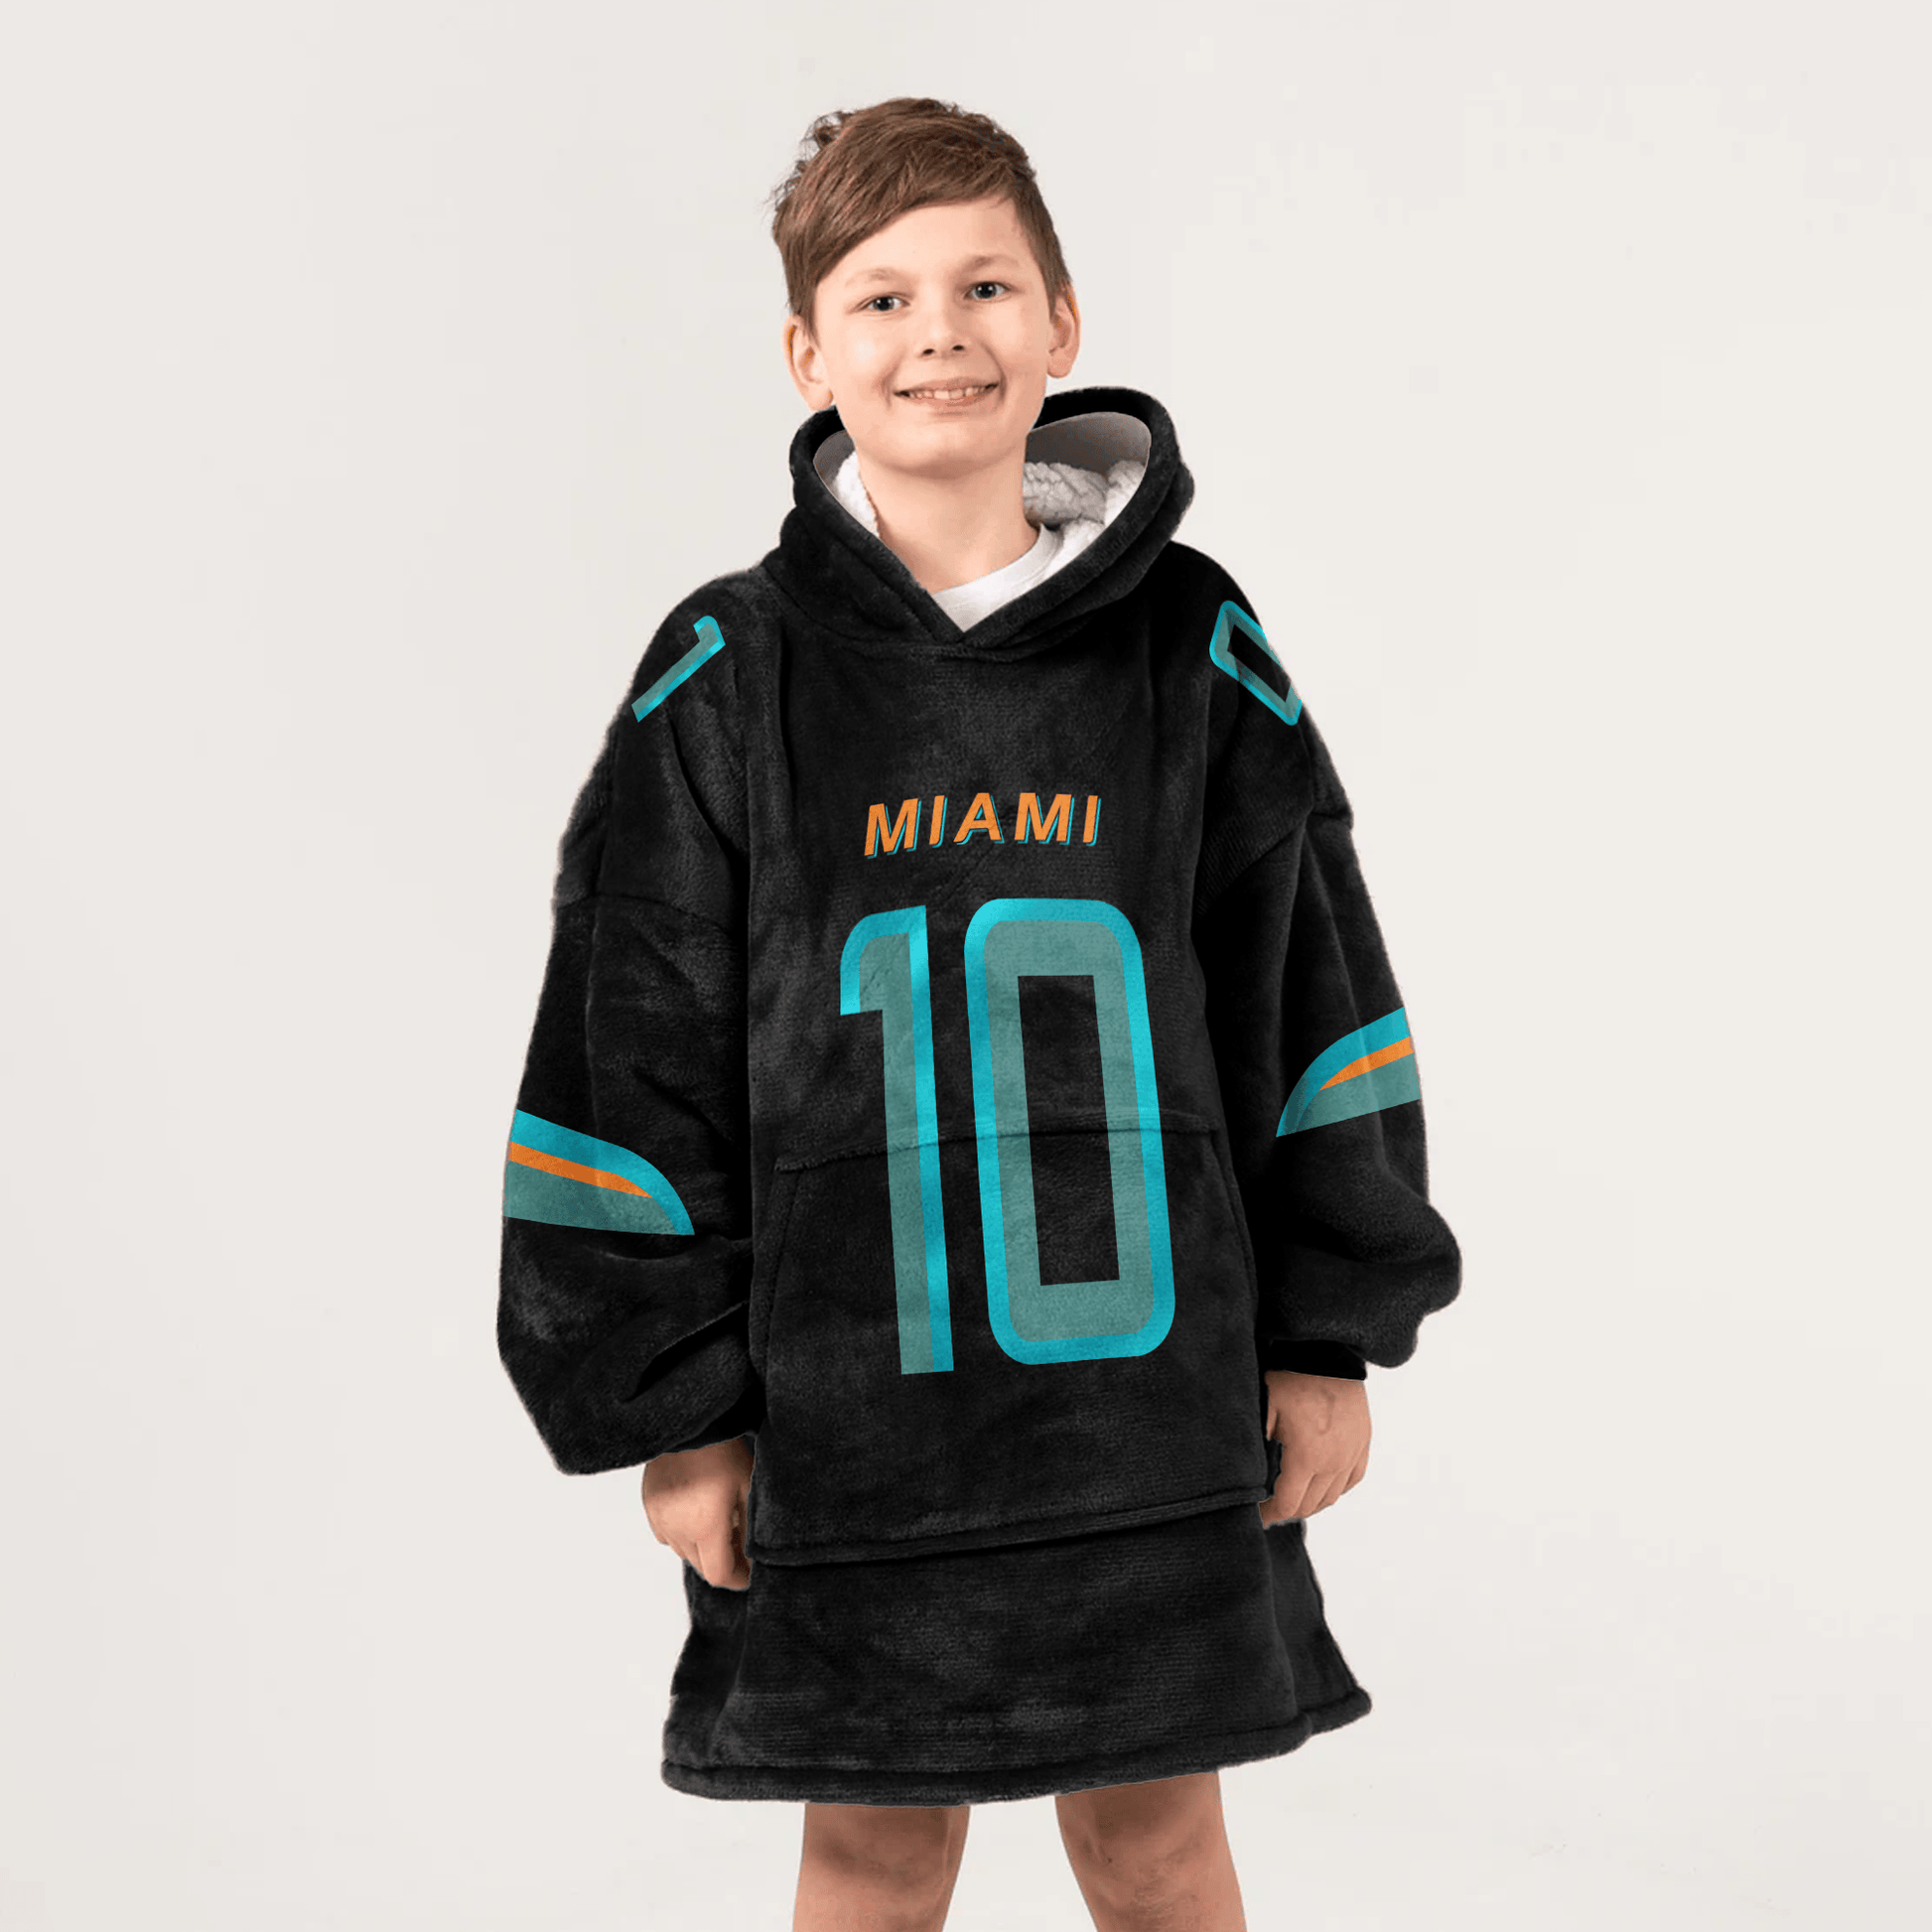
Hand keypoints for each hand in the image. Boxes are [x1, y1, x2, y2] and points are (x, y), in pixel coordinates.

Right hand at [642, 1436, 754, 1588]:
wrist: (689, 1423)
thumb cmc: (723, 1451)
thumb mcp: (748, 1490)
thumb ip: (750, 1531)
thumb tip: (754, 1559)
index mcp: (705, 1528)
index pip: (719, 1575)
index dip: (739, 1578)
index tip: (752, 1572)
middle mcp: (678, 1530)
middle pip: (701, 1566)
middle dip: (723, 1562)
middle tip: (741, 1545)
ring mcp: (660, 1519)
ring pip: (684, 1551)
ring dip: (702, 1547)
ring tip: (721, 1522)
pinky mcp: (650, 1507)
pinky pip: (668, 1534)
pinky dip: (684, 1532)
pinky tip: (698, 1511)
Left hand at [1259, 1368, 1369, 1523]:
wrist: (1327, 1354)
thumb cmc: (1291, 1379)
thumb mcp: (1264, 1411)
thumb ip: (1256, 1447)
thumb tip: (1245, 1476)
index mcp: (1306, 1458)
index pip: (1287, 1505)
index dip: (1269, 1515)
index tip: (1256, 1516)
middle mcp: (1333, 1463)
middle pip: (1309, 1506)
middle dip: (1286, 1510)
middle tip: (1269, 1505)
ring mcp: (1351, 1454)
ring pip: (1331, 1497)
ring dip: (1310, 1502)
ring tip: (1291, 1496)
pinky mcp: (1363, 1444)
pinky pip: (1351, 1480)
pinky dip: (1335, 1488)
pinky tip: (1320, 1484)